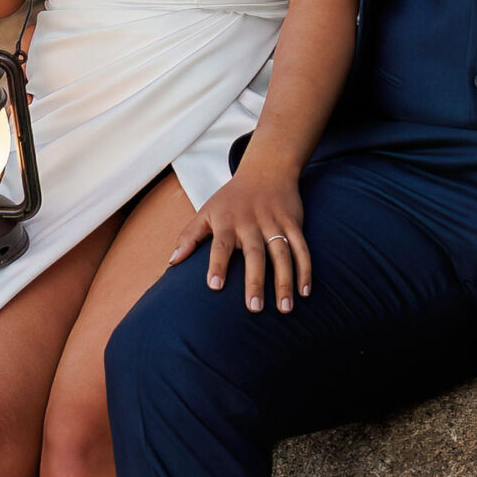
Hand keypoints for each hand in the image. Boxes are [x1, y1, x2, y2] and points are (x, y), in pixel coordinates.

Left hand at [169, 149, 310, 314]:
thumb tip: (171, 262)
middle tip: (254, 308)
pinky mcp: (294, 222)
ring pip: (281, 253)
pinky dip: (305, 269)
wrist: (267, 168)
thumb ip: (189, 236)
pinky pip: (301, 248)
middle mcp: (251, 221)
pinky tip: (304, 291)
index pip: (221, 244)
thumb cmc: (231, 198)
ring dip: (284, 280)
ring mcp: (275, 222)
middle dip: (255, 280)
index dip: (217, 264)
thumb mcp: (206, 211)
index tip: (214, 287)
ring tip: (284, 308)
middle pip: (255, 253)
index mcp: (227, 220)